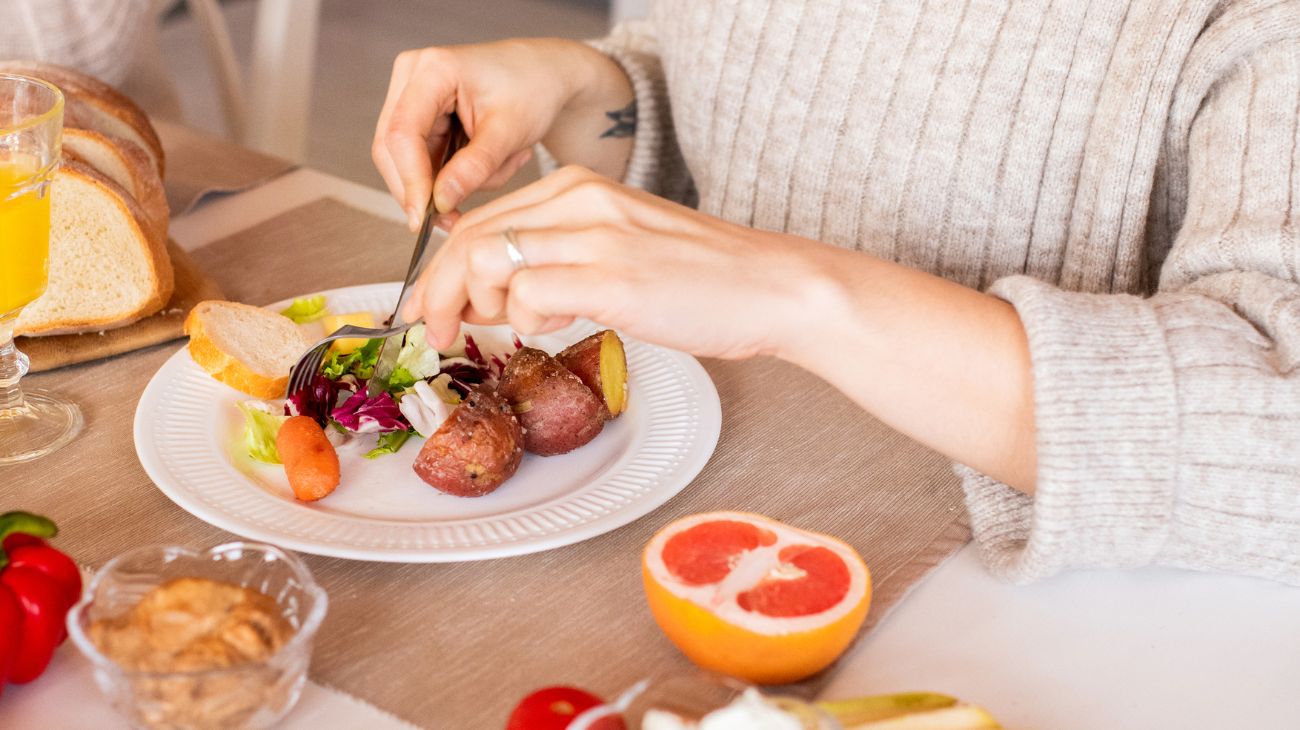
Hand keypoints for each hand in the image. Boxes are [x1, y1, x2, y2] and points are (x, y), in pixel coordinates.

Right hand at [373, 39, 632, 230]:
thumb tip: (439, 203)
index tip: (422, 218)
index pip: (403, 132)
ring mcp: (411, 95)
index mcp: (433, 68)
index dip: (409, 179)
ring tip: (500, 167)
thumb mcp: (509, 132)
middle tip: (452, 221)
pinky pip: (422, 159)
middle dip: (420, 189)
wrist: (543, 75)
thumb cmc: (532, 90)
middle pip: (391, 147)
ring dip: (444, 182)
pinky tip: (491, 162)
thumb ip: (474, 167)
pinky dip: (452, 174)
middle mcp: (412, 76)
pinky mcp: (420, 116)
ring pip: (404, 159)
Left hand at [401, 166, 840, 359]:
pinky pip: (528, 294)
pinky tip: (554, 325)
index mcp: (578, 188)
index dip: (442, 269)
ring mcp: (596, 237)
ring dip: (477, 307)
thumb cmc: (702, 277)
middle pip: (469, 239)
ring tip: (504, 329)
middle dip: (438, 292)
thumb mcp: (621, 244)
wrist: (771, 286)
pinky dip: (524, 319)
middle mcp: (579, 201)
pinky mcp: (612, 278)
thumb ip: (561, 255)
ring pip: (487, 261)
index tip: (433, 306)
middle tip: (438, 332)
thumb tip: (499, 292)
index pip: (479, 219)